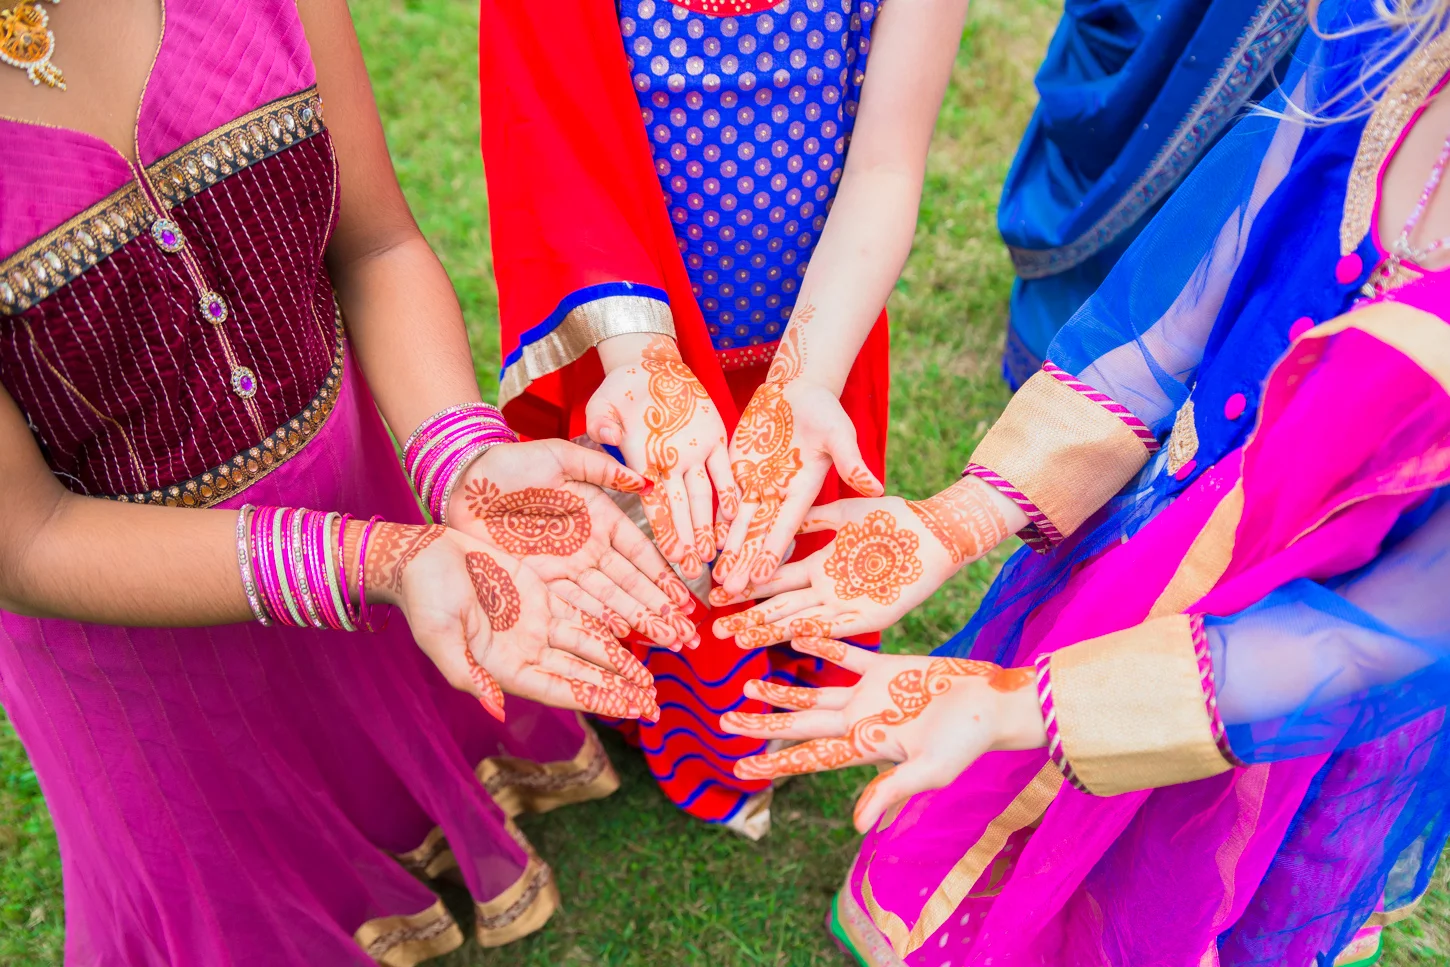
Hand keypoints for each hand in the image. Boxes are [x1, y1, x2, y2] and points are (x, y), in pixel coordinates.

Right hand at [361, 521, 659, 722]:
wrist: (420, 555)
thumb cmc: (424, 597)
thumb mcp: (441, 637)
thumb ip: (468, 675)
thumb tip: (496, 708)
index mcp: (505, 667)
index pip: (563, 690)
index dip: (600, 700)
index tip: (634, 710)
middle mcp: (527, 650)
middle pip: (583, 675)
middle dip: (618, 690)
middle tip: (655, 706)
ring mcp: (536, 623)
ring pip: (589, 647)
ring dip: (620, 664)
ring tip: (651, 679)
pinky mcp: (541, 596)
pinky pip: (583, 615)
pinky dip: (608, 627)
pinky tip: (635, 637)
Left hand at [449, 438, 699, 649]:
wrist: (465, 482)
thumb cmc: (512, 463)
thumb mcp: (561, 458)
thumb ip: (602, 469)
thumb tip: (645, 480)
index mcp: (600, 517)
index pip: (639, 553)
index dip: (663, 576)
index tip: (686, 599)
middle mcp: (589, 547)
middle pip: (630, 584)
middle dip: (659, 609)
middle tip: (687, 633)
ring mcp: (566, 567)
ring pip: (608, 600)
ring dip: (636, 621)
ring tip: (665, 641)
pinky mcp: (540, 581)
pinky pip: (574, 605)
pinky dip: (598, 621)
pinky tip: (622, 637)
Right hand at [587, 334, 734, 580]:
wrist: (648, 367)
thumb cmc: (619, 388)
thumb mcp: (602, 404)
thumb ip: (600, 421)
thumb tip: (604, 433)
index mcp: (642, 465)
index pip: (653, 506)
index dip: (663, 531)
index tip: (670, 556)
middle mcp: (670, 467)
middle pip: (681, 510)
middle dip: (688, 540)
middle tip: (696, 571)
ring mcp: (693, 454)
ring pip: (703, 495)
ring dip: (709, 523)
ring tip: (716, 551)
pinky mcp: (714, 436)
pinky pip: (723, 466)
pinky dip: (729, 487)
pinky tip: (736, 512)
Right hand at [711, 476, 1010, 647]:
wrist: (937, 531)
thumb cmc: (895, 518)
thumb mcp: (848, 512)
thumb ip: (816, 518)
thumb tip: (785, 511)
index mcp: (820, 566)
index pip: (775, 579)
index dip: (747, 586)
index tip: (718, 591)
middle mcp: (827, 589)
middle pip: (779, 606)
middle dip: (747, 617)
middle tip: (714, 630)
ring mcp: (847, 604)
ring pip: (799, 620)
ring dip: (770, 630)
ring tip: (740, 640)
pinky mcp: (871, 616)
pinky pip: (837, 628)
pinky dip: (813, 633)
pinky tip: (788, 637)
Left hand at [714, 327, 883, 596]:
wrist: (798, 391)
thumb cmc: (824, 410)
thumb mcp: (839, 432)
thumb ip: (850, 461)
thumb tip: (876, 487)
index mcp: (803, 489)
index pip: (785, 525)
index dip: (773, 550)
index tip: (762, 575)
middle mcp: (779, 493)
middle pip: (759, 532)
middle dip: (745, 560)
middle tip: (731, 590)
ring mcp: (757, 484)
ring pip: (739, 522)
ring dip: (728, 548)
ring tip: (715, 577)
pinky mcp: (739, 471)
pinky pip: (725, 500)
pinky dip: (715, 521)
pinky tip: (704, 542)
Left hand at [718, 637, 1043, 831]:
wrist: (995, 704)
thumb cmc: (966, 742)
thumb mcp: (930, 771)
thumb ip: (891, 791)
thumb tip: (856, 826)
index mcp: (864, 747)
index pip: (808, 757)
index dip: (773, 763)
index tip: (738, 767)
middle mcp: (860, 722)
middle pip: (800, 722)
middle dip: (762, 723)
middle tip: (723, 720)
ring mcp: (870, 694)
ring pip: (814, 689)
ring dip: (782, 687)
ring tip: (747, 682)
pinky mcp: (886, 668)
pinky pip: (845, 655)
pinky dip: (821, 644)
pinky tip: (795, 636)